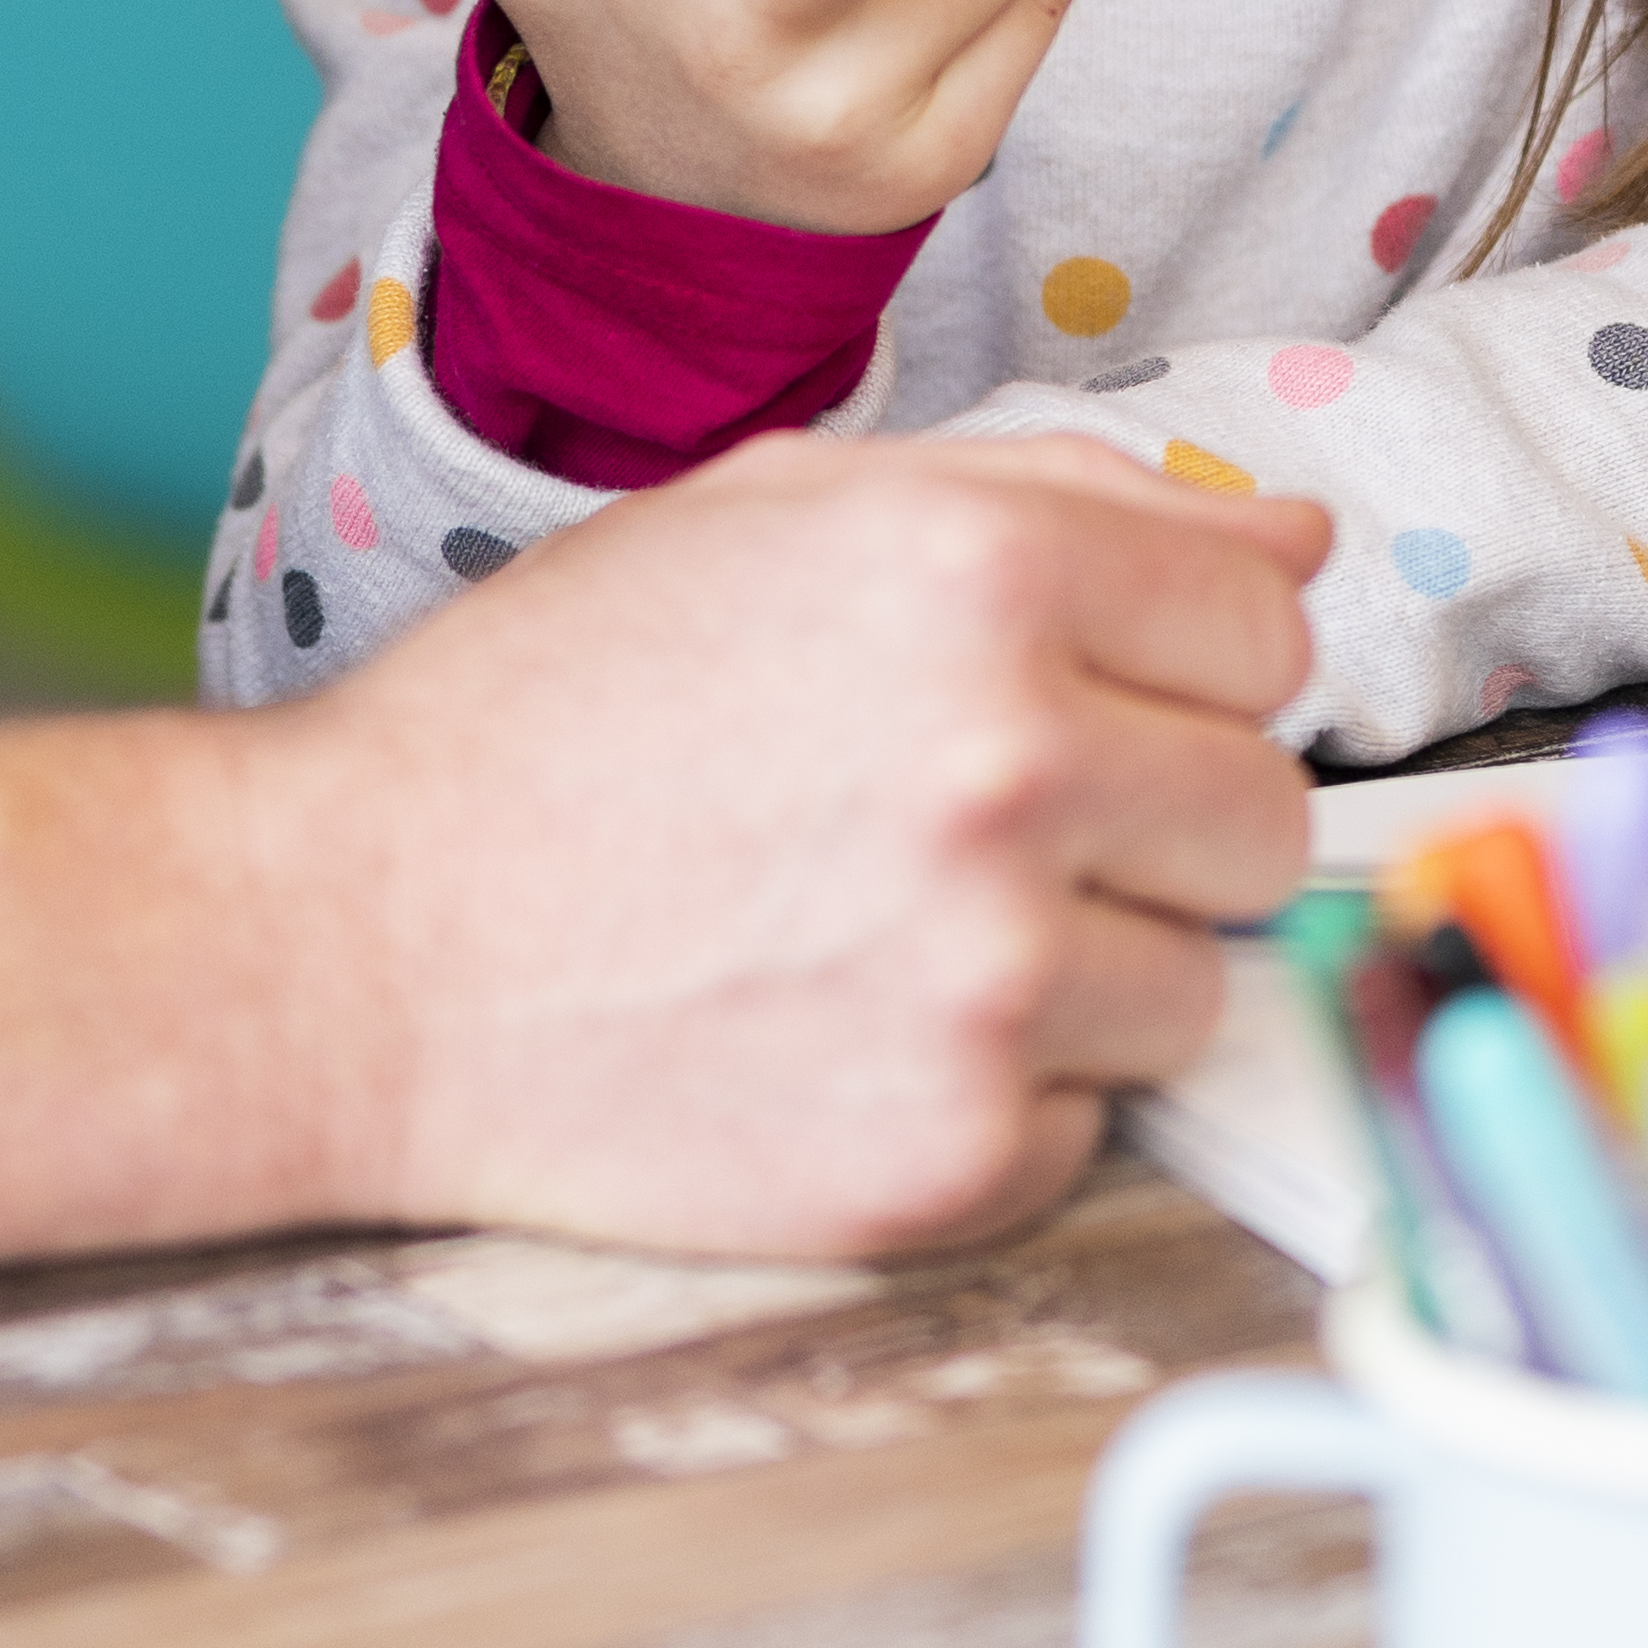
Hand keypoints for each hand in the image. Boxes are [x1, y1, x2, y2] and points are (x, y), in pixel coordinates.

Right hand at [299, 433, 1326, 1250]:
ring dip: (1076, 974)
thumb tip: (1292, 535)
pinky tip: (843, 1034)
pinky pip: (1088, 1125)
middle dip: (1151, 824)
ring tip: (886, 934)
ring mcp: (989, 973)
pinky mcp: (953, 1147)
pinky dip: (993, 1099)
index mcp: (978, 573)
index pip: (1269, 624)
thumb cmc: (549, 717)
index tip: (1092, 698)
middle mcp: (1007, 762)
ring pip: (1190, 986)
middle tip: (977, 828)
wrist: (356, 944)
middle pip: (1263, 815)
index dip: (1180, 665)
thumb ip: (1063, 500)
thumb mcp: (779, 519)